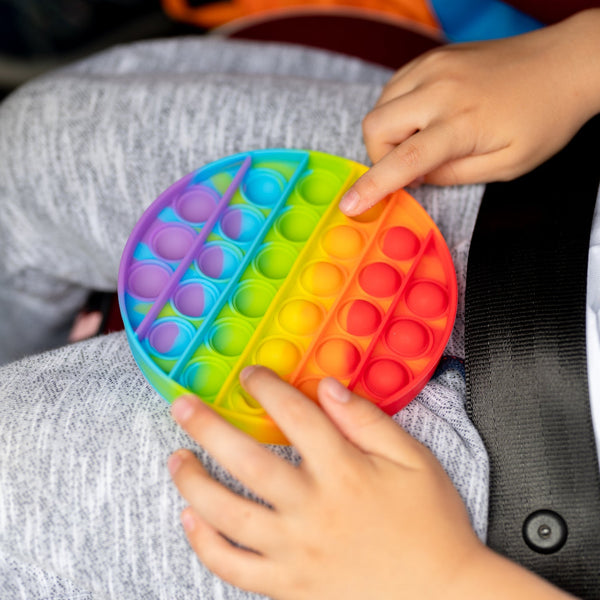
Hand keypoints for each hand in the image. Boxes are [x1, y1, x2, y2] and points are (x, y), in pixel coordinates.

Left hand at [167, 366, 481, 598]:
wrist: (444, 597)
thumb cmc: (432, 523)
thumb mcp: (414, 459)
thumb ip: (367, 420)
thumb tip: (327, 387)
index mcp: (344, 472)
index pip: (294, 416)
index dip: (266, 388)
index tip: (249, 375)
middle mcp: (312, 510)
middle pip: (246, 460)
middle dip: (207, 427)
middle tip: (181, 406)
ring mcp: (296, 552)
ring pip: (228, 515)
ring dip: (193, 483)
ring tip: (176, 458)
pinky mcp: (289, 587)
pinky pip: (234, 568)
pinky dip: (205, 544)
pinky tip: (191, 520)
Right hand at [339, 9, 599, 215]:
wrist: (567, 63)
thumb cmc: (544, 118)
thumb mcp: (507, 166)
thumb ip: (455, 175)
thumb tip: (418, 178)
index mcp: (461, 122)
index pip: (402, 160)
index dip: (371, 187)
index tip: (349, 205)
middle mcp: (440, 88)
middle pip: (376, 127)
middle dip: (380, 156)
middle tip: (410, 168)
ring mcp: (435, 67)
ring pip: (380, 105)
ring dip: (389, 133)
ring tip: (423, 141)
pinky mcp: (434, 57)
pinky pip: (394, 88)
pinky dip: (398, 110)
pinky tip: (424, 119)